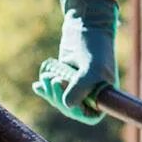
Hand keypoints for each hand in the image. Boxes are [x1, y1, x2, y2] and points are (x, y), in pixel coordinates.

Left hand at [32, 0, 118, 125]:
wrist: (86, 24)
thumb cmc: (94, 46)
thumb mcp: (90, 68)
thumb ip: (80, 88)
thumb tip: (67, 106)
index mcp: (104, 94)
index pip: (90, 116)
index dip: (76, 112)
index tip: (67, 99)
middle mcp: (92, 93)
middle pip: (71, 109)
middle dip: (58, 97)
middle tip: (54, 80)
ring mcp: (78, 86)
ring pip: (60, 100)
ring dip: (50, 91)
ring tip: (47, 74)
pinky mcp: (65, 77)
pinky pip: (53, 90)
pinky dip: (44, 88)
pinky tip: (37, 85)